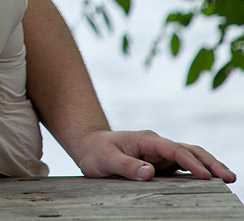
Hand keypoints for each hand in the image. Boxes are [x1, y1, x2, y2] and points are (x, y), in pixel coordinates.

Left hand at [75, 129, 235, 182]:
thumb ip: (126, 165)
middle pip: (189, 150)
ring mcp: (160, 153)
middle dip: (210, 162)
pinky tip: (210, 181)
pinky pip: (183, 165)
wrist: (90, 147)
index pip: (174, 149)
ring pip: (190, 157)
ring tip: (228, 178)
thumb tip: (150, 173)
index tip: (206, 176)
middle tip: (229, 177)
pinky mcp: (161, 162)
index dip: (191, 162)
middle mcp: (157, 145)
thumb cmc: (96, 152)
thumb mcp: (105, 159)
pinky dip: (198, 171)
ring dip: (209, 166)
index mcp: (146, 140)